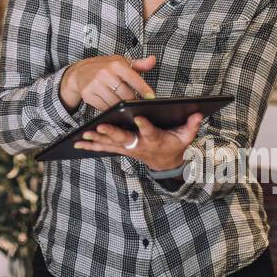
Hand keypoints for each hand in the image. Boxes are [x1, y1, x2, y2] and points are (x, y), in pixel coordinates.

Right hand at [60, 54, 158, 111]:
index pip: (133, 78)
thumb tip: (153, 60)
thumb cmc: (104, 67)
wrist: (80, 72)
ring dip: (122, 106)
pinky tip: (113, 105)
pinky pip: (104, 107)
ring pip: (115, 103)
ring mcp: (95, 85)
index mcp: (115, 64)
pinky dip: (110, 108)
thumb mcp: (121, 62)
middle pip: (125, 94)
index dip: (144, 89)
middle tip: (137, 103)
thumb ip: (139, 64)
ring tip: (125, 104)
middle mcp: (105, 73)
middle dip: (133, 100)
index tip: (151, 97)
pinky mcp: (88, 95)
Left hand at [74, 112, 203, 171]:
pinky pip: (104, 148)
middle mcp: (139, 145)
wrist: (166, 163)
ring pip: (110, 144)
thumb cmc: (175, 144)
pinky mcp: (121, 150)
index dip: (145, 125)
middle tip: (100, 126)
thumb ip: (191, 125)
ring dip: (96, 140)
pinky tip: (77, 144)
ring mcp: (128, 149)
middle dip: (112, 133)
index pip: (150, 131)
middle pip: (125, 139)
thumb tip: (199, 114)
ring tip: (82, 136)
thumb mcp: (186, 136)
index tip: (139, 117)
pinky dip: (91, 147)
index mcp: (154, 138)